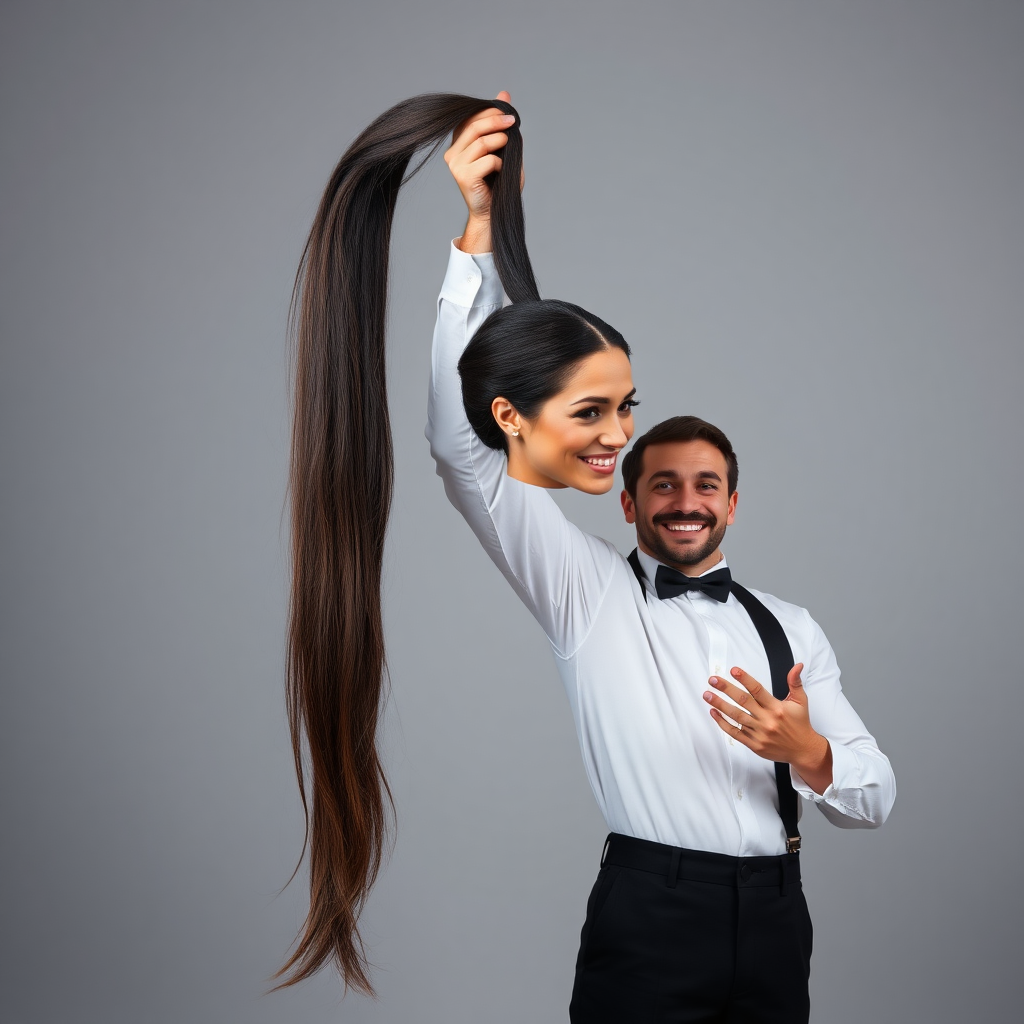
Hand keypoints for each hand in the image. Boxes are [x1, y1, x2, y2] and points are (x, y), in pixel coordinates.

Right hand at [444, 91, 519, 252]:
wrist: (493, 214)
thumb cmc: (499, 183)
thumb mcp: (504, 147)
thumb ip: (502, 122)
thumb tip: (504, 93)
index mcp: (458, 144)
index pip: (470, 118)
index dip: (489, 111)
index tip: (509, 113)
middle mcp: (453, 153)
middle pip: (474, 126)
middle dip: (496, 120)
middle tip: (513, 121)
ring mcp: (456, 165)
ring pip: (480, 142)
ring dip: (499, 140)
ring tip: (508, 144)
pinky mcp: (463, 177)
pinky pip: (487, 160)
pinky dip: (499, 162)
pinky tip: (501, 170)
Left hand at [703, 664, 833, 793]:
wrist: (803, 750)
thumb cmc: (800, 724)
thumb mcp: (801, 701)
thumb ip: (795, 682)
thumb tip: (797, 665)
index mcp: (777, 708)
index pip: (758, 690)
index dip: (745, 679)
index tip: (734, 670)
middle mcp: (767, 720)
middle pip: (743, 701)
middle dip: (726, 689)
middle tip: (713, 680)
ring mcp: (759, 733)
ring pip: (736, 716)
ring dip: (720, 705)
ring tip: (707, 694)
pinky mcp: (754, 744)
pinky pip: (735, 732)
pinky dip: (722, 723)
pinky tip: (714, 713)